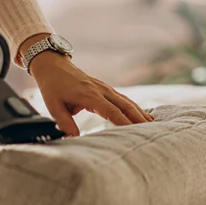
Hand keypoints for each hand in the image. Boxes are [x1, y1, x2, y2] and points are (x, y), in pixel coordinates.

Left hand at [29, 53, 154, 136]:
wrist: (53, 65)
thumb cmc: (53, 87)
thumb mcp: (53, 106)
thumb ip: (64, 123)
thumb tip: (74, 138)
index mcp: (89, 96)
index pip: (111, 112)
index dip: (124, 123)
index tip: (135, 134)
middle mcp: (101, 90)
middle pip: (125, 105)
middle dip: (139, 119)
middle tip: (153, 132)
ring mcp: (105, 88)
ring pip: (127, 101)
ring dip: (140, 113)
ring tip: (153, 126)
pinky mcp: (105, 88)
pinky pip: (123, 99)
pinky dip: (135, 107)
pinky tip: (144, 115)